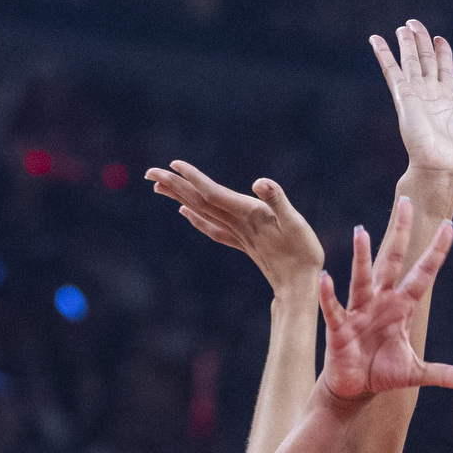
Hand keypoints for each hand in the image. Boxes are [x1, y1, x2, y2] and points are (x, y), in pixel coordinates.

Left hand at [147, 162, 323, 295]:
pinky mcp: (243, 243)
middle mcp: (237, 224)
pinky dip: (195, 218)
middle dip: (174, 185)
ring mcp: (237, 234)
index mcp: (247, 214)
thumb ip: (278, 200)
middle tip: (149, 172)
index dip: (193, 178)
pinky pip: (212, 228)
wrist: (299, 287)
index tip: (172, 164)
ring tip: (158, 186)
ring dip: (179, 197)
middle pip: (199, 201)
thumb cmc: (303, 253)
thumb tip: (260, 182)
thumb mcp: (295, 222)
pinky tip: (185, 213)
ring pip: (201, 212)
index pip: (212, 193)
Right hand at [315, 201, 452, 403]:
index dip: (436, 251)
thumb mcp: (417, 372)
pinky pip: (334, 307)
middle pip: (391, 260)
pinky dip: (329, 294)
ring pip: (362, 277)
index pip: (423, 274)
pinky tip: (327, 278)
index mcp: (402, 307)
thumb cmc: (383, 372)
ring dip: (362, 256)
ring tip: (361, 231)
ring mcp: (360, 311)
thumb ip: (445, 373)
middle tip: (405, 201)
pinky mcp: (340, 327)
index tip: (450, 225)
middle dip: (399, 233)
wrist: (355, 387)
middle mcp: (381, 301)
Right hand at [370, 19, 452, 187]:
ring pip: (409, 62)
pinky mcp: (404, 97)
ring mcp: (415, 96)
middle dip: (421, 42)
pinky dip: (383, 54)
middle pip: (424, 62)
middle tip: (414, 24)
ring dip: (405, 43)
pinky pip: (392, 71)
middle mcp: (429, 98)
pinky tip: (376, 39)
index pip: (443, 72)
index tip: (440, 39)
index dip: (442, 55)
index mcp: (447, 105)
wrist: (443, 172)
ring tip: (403, 25)